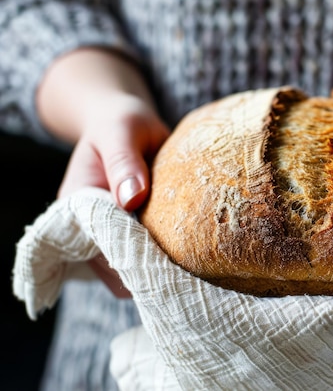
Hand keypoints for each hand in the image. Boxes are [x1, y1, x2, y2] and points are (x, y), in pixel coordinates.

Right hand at [38, 48, 169, 296]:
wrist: (124, 122)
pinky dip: (163, 265)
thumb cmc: (120, 122)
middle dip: (146, 275)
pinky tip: (189, 260)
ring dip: (156, 273)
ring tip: (190, 270)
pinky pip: (143, 262)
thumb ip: (124, 162)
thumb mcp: (120, 132)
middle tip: (185, 273)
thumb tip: (132, 198)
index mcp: (76, 205)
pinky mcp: (130, 235)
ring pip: (130, 273)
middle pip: (114, 269)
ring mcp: (109, 234)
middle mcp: (87, 227)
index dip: (129, 258)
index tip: (164, 261)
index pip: (98, 245)